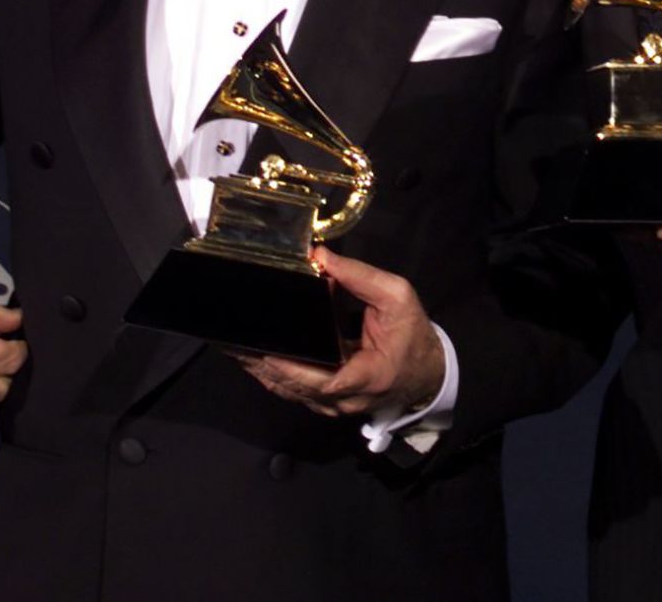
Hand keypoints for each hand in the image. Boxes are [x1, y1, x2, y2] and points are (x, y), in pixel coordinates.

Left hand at [239, 249, 444, 418]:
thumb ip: (361, 277)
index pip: (324, 381)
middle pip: (297, 388)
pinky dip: (273, 375)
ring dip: (262, 372)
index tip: (266, 353)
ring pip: (291, 393)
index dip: (293, 370)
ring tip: (234, 348)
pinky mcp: (329, 402)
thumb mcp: (398, 297)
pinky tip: (253, 359)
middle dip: (263, 366)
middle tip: (233, 343)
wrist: (428, 372)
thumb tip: (320, 256)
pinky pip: (296, 391)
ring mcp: (336, 405)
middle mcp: (347, 399)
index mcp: (368, 376)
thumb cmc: (413, 334)